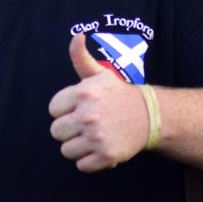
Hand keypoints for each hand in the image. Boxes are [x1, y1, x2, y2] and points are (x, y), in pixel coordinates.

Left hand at [48, 33, 150, 171]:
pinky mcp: (106, 156)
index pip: (53, 109)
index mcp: (83, 93)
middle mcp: (88, 115)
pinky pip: (81, 165)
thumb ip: (81, 57)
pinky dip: (89, 160)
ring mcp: (97, 137)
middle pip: (56, 132)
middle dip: (69, 129)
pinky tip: (100, 147)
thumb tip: (76, 36)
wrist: (149, 115)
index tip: (79, 107)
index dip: (65, 109)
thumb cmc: (118, 94)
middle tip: (86, 123)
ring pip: (66, 150)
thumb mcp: (100, 73)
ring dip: (78, 146)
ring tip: (93, 136)